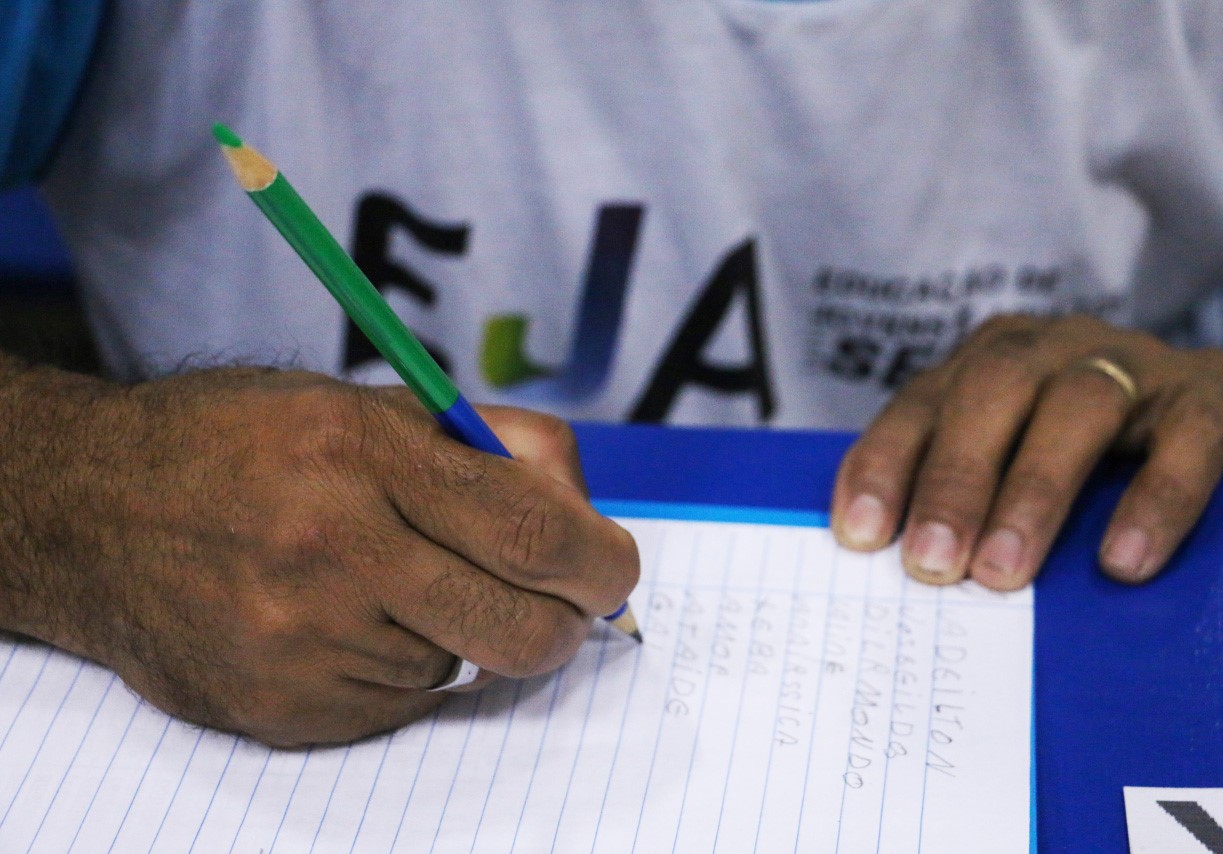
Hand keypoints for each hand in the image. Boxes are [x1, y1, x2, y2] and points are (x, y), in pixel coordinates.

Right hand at [0, 366, 637, 745]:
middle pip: (519, 630)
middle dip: (565, 622)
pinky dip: (405, 667)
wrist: (94, 509)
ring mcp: (301, 642)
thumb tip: (582, 508)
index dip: (601, 562)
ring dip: (462, 632)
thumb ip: (486, 444)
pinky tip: (348, 619)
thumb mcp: (364, 402)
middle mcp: (331, 552)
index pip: (533, 534)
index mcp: (361, 454)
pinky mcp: (282, 707)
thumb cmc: (244, 442)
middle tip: (555, 600)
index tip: (613, 569)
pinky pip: (402, 705)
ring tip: (397, 582)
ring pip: (462, 668)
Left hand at [829, 314, 1222, 589]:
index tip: (861, 534)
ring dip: (1033, 492)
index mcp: (988, 360)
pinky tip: (1121, 561)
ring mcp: (1132, 363)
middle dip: (954, 479)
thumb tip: (908, 572)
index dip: (885, 463)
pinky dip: (1153, 502)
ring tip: (1004, 573)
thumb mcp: (1013, 458)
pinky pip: (1185, 439)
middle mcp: (1051, 348)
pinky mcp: (1209, 396)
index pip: (920, 404)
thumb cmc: (1088, 453)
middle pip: (991, 390)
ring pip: (1078, 407)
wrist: (1209, 418)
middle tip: (932, 563)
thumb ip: (965, 495)